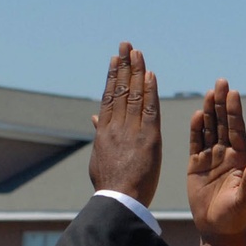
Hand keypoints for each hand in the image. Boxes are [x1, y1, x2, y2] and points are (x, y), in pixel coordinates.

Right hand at [89, 41, 160, 206]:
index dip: (113, 76)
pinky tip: (150, 74)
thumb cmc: (110, 185)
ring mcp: (131, 132)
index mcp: (103, 132)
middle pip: (120, 90)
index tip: (115, 59)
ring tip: (136, 51)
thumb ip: (99, 135)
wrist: (119, 201)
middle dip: (124, 65)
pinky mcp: (148, 139)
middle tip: (126, 44)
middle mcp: (115, 127)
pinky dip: (149, 92)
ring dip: (136, 71)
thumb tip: (95, 118)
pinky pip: (149, 110)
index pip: (109, 98)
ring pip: (133, 95)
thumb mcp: (99, 158)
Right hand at [187, 78, 245, 238]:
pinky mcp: (196, 166)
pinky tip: (197, 115)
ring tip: (209, 93)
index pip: (237, 130)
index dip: (235, 112)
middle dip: (222, 104)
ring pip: (209, 130)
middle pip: (223, 124)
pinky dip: (196, 130)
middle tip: (221, 82)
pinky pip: (195, 143)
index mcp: (240, 159)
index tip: (233, 93)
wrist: (217, 229)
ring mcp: (211, 158)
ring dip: (209, 112)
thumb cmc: (236, 216)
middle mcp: (226, 155)